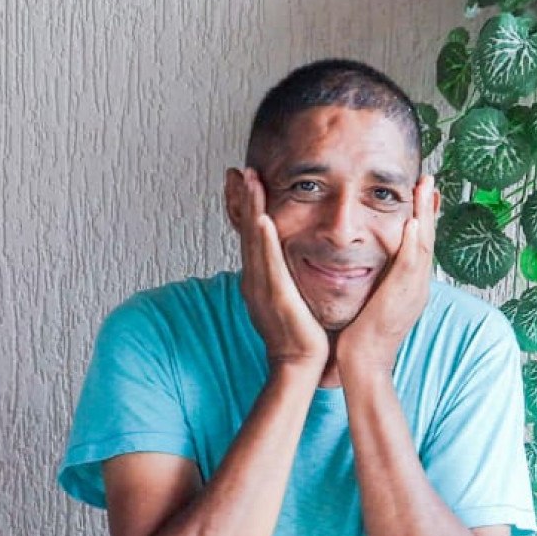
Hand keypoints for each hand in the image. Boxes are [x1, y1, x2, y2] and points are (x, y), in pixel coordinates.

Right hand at [234, 167, 327, 375]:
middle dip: (241, 199)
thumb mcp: (289, 298)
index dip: (243, 207)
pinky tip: (262, 219)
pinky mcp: (276, 296)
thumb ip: (286, 277)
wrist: (299, 365)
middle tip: (237, 170)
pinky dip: (264, 240)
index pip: (249, 235)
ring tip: (249, 180)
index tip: (240, 180)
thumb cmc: (300, 335)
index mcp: (258, 278)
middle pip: (245, 231)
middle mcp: (254, 279)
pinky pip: (269, 263)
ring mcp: (262, 287)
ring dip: (251, 208)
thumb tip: (291, 260)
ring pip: (254, 240)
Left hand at [336, 175, 436, 379]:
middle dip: (428, 208)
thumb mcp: (374, 301)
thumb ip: (377, 281)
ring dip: (425, 215)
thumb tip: (371, 266)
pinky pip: (410, 265)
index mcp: (411, 286)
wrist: (363, 363)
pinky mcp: (400, 297)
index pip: (420, 245)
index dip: (423, 217)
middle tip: (428, 179)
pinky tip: (412, 222)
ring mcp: (412, 291)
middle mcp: (417, 286)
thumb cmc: (361, 336)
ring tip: (425, 188)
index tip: (422, 193)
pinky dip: (413, 242)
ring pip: (423, 246)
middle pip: (427, 239)